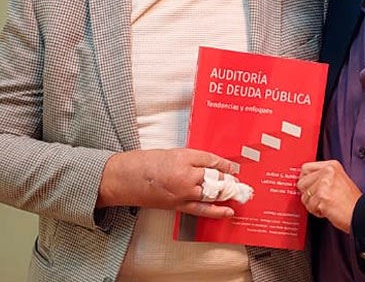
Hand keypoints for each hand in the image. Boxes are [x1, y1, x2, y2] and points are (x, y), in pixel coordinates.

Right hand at [97, 148, 236, 217]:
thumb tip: (208, 165)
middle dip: (229, 181)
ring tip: (237, 194)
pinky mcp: (178, 205)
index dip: (224, 164)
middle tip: (240, 183)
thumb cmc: (144, 163)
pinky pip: (202, 209)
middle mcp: (185, 174)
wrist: (125, 178)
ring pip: (212, 193)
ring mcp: (183, 191)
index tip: (233, 167)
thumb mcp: (171, 153)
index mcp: (183, 156)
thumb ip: (190, 159)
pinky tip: (228, 211)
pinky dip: (216, 211)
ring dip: (226, 194)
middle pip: (215, 178)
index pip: (210, 159)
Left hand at [297, 160, 360, 232]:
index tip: (308, 187)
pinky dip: (316, 211)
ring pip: (304, 196)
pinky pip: (309, 206)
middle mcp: (327, 171)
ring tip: (326, 204)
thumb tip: (305, 180)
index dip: (305, 180)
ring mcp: (324, 183)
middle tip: (321, 198)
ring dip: (313, 204)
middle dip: (308, 194)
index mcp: (332, 165)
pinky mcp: (322, 196)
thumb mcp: (339, 179)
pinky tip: (327, 209)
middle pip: (302, 182)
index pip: (306, 168)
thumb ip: (322, 176)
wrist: (360, 213)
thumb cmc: (351, 201)